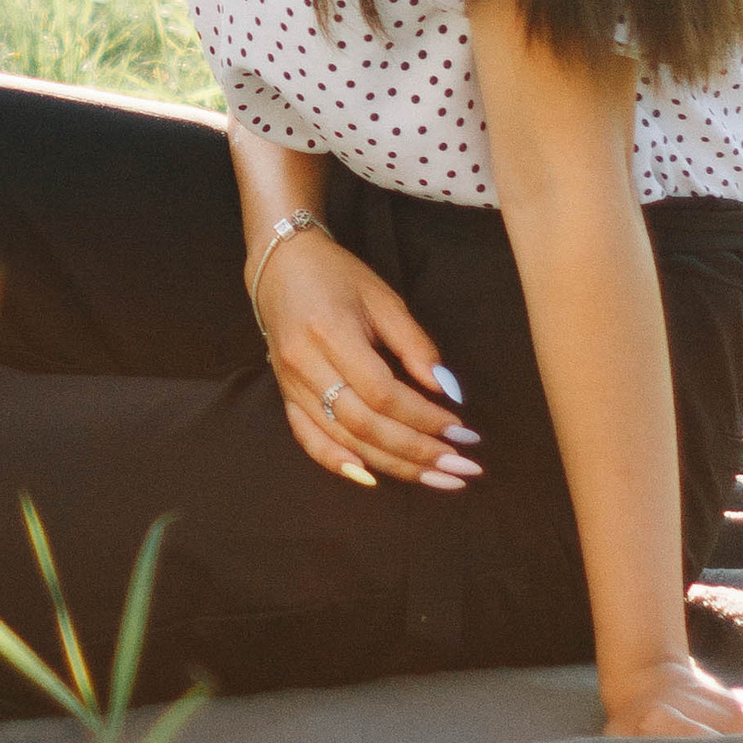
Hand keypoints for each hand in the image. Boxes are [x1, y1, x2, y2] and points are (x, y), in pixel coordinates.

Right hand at [253, 226, 475, 490]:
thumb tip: (448, 391)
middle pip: (365, 425)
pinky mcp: (285, 396)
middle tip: (462, 468)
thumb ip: (415, 344)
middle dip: (417, 452)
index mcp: (331, 333)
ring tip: (436, 479)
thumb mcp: (383, 298)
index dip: (425, 418)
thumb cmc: (337, 274)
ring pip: (343, 439)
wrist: (280, 264)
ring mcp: (291, 384)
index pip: (383, 394)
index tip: (463, 432)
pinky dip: (338, 463)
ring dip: (393, 466)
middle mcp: (305, 365)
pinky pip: (308, 439)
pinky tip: (373, 479)